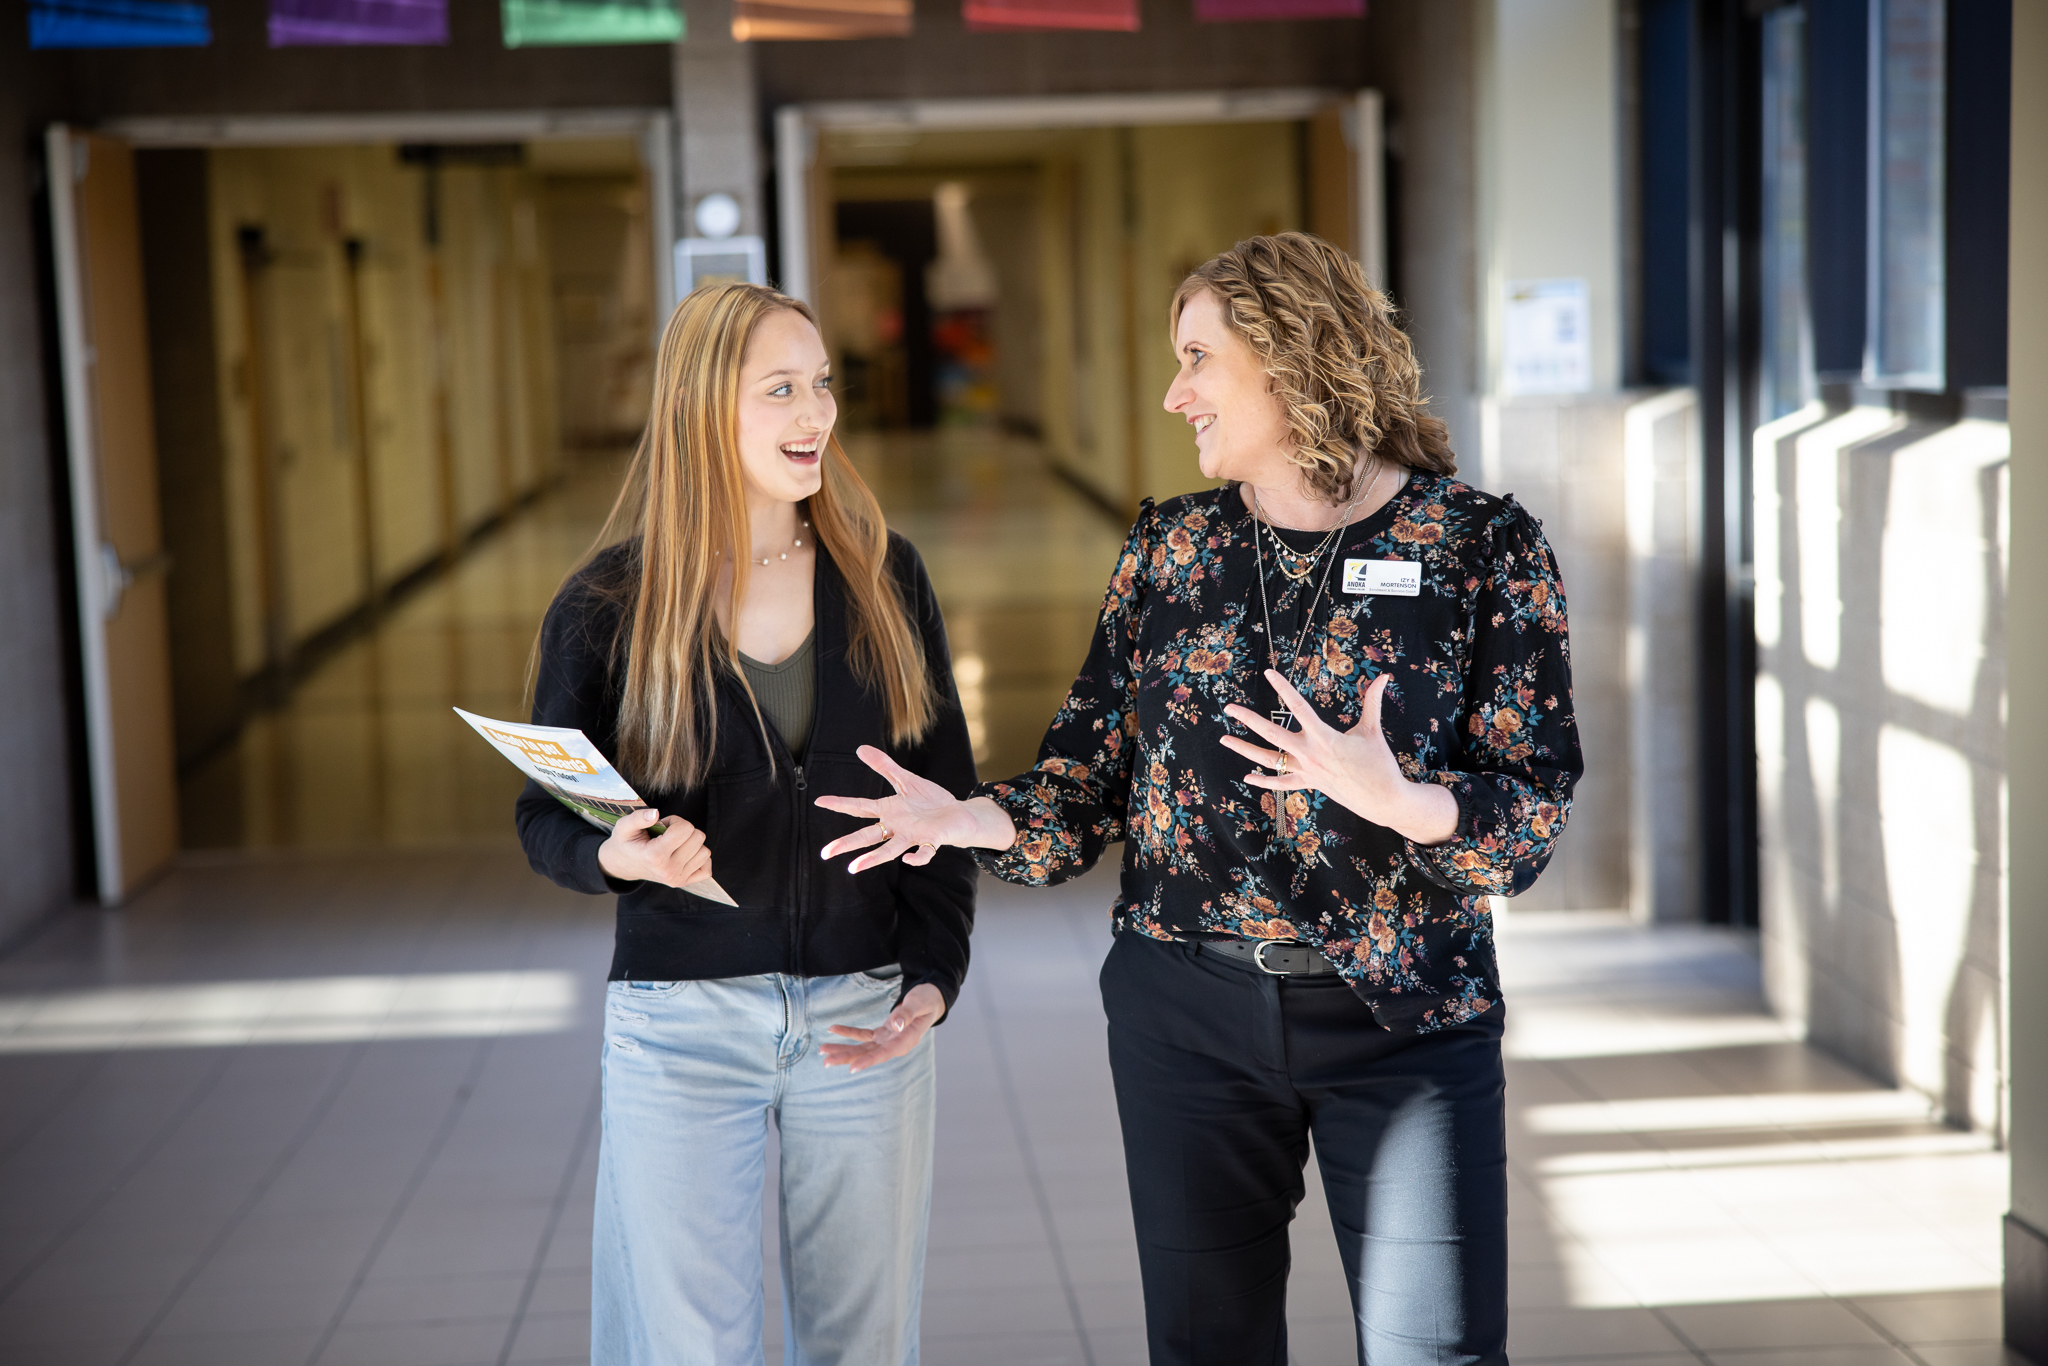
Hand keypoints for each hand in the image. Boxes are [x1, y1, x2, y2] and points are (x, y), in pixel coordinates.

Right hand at [596, 807, 713, 887]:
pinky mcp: (684, 884)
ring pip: (705, 851)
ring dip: (691, 844)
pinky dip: (699, 859)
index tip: (663, 826)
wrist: (623, 865)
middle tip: (667, 835)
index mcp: (654, 856)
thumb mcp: (624, 826)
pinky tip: (684, 855)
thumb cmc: (626, 842)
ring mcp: (677, 879)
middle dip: (684, 830)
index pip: (685, 829)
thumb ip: (638, 817)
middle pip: (698, 837)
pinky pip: (707, 869)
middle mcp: (668, 871)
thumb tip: (656, 813)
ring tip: (673, 845)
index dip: (675, 821)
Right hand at [815, 746, 1014, 872]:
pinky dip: (917, 857)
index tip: (818, 801)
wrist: (958, 815)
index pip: (859, 808)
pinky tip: (908, 859)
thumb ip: (884, 767)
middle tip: (825, 853)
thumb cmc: (931, 800)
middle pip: (867, 836)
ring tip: (853, 868)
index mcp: (889, 811)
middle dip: (846, 843)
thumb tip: (860, 748)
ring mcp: (913, 836)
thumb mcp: (906, 780)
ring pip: (889, 849)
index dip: (839, 804)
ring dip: (872, 859)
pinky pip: (923, 852)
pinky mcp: (932, 840)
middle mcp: (896, 827)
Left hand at [820, 982, 944, 1072]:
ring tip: (822, 1050)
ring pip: (862, 1048)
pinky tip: (833, 1029)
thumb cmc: (927, 1000)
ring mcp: (887, 1041)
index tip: (852, 1068)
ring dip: (842, 1049)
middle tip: (826, 1062)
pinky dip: (848, 1032)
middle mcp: (895, 1045)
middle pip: (868, 1054)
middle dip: (846, 1058)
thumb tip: (895, 1026)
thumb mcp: (919, 1003)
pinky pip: (863, 1035)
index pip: (885, 1054)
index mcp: (906, 1041)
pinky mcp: (882, 1034)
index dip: (868, 1061)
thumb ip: (907, 1014)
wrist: (931, 999)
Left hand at [1221, 669, 1458, 845]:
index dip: (1283, 687)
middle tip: (1229, 707)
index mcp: (1324, 736)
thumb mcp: (1373, 729)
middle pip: (1271, 733)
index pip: (1298, 706)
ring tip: (1224, 739)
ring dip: (1245, 749)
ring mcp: (1306, 771)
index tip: (1268, 673)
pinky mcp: (1309, 784)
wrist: (1383, 799)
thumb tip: (1384, 676)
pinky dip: (1264, 781)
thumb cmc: (1379, 763)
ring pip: (1268, 760)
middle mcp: (1309, 753)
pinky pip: (1281, 783)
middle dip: (1248, 719)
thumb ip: (1373, 701)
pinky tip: (1247, 777)